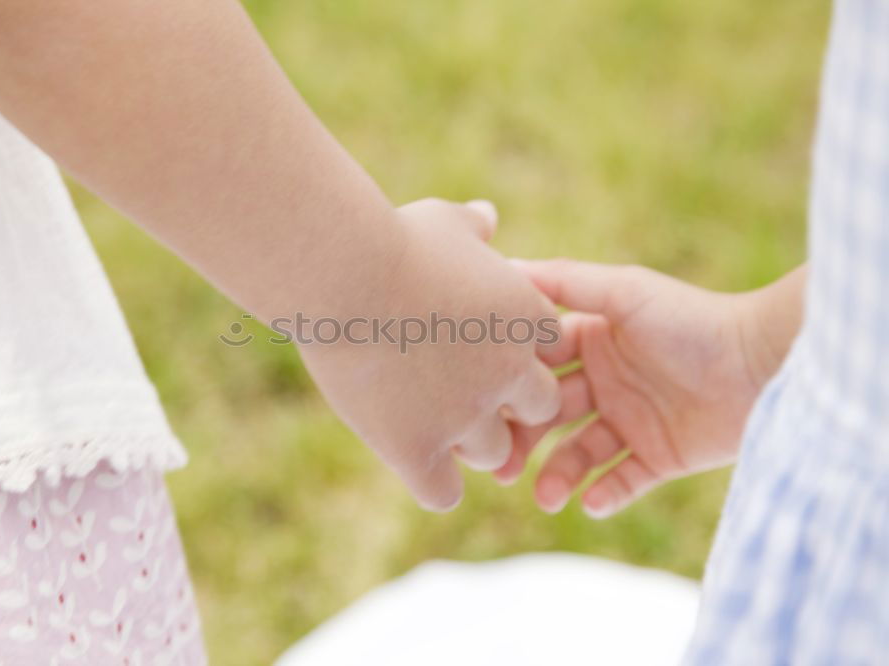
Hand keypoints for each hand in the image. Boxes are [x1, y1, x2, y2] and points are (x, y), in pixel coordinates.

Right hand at [298, 200, 561, 510]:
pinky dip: (433, 482)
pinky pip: (443, 492)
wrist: (343, 272)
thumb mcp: (446, 221)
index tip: (477, 343)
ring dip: (469, 443)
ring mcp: (465, 416)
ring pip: (495, 455)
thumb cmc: (393, 237)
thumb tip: (487, 216)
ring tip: (427, 419)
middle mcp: (508, 373)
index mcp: (525, 319)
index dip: (516, 352)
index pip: (546, 352)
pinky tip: (410, 456)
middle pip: (536, 409)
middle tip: (458, 388)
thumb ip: (476, 228)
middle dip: (506, 404)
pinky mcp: (416, 447)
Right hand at [496, 259, 801, 517]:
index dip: (510, 386)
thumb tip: (505, 267)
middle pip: (547, 415)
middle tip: (499, 467)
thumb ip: (566, 281)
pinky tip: (592, 503)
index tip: (480, 405)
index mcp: (592, 342)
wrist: (764, 363)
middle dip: (522, 440)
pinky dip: (605, 495)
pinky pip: (622, 482)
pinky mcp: (660, 458)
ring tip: (547, 498)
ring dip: (559, 476)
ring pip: (578, 454)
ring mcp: (631, 422)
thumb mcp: (624, 291)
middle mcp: (605, 382)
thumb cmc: (693, 319)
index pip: (536, 367)